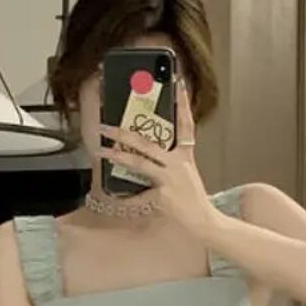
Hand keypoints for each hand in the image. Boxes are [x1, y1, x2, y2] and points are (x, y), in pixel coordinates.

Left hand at [96, 78, 217, 238]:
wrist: (204, 222)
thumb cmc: (192, 199)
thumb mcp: (184, 174)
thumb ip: (167, 163)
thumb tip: (144, 155)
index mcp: (185, 156)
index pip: (186, 125)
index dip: (183, 104)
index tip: (178, 83)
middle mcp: (178, 164)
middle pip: (148, 143)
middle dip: (124, 133)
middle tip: (105, 126)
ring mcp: (170, 179)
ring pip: (140, 163)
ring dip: (118, 156)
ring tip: (101, 151)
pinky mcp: (163, 196)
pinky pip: (139, 196)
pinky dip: (128, 199)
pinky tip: (116, 199)